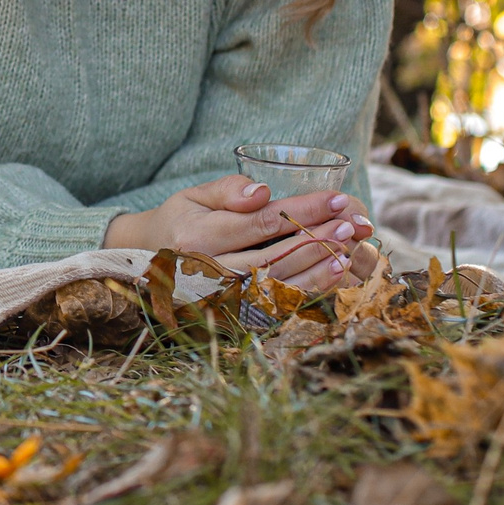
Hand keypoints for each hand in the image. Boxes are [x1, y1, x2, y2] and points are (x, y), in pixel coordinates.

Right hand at [105, 176, 375, 292]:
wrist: (148, 267)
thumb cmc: (178, 222)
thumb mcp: (192, 197)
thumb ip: (227, 190)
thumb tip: (262, 191)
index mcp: (198, 238)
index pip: (263, 222)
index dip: (304, 211)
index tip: (339, 199)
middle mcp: (210, 271)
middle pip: (278, 253)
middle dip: (321, 236)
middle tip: (354, 222)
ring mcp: (223, 298)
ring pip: (282, 281)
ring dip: (321, 264)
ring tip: (351, 245)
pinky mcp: (234, 314)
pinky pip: (279, 303)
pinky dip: (311, 288)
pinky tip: (335, 272)